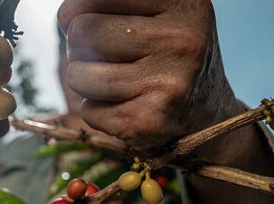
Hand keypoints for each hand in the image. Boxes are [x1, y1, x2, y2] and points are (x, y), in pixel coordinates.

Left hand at [58, 0, 239, 150]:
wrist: (208, 115)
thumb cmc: (166, 54)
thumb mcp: (158, 12)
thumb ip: (112, 2)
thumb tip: (66, 16)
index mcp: (183, 1)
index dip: (76, 12)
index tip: (89, 22)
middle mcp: (181, 39)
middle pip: (81, 32)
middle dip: (79, 47)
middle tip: (105, 56)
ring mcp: (168, 83)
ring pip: (77, 75)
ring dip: (85, 81)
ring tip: (116, 81)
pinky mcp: (149, 122)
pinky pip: (88, 111)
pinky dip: (97, 111)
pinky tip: (126, 106)